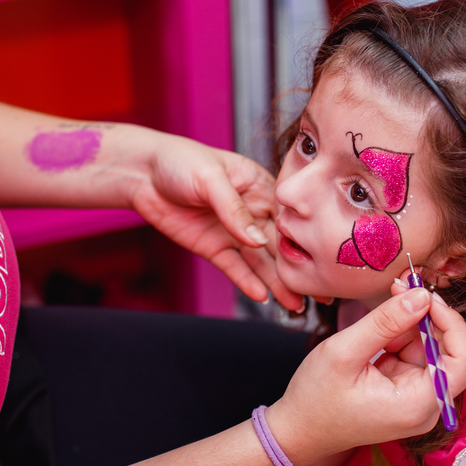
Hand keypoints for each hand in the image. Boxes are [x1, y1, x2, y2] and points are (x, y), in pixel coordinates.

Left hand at [127, 134, 303, 311]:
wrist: (142, 173)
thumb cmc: (179, 161)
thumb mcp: (211, 178)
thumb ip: (234, 210)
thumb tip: (257, 240)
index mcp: (260, 187)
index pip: (288, 217)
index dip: (306, 238)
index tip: (323, 260)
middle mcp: (252, 212)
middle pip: (279, 244)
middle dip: (298, 267)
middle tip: (320, 294)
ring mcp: (233, 233)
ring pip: (260, 262)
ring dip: (278, 282)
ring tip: (296, 304)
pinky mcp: (215, 248)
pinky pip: (235, 268)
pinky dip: (248, 282)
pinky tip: (264, 296)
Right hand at [264, 289, 465, 465]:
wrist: (297, 431)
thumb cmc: (315, 400)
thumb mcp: (344, 352)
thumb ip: (384, 322)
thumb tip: (420, 296)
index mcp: (418, 404)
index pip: (464, 360)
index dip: (452, 323)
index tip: (424, 297)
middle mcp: (426, 407)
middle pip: (450, 353)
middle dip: (428, 318)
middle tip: (400, 290)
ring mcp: (417, 401)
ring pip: (431, 351)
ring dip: (409, 327)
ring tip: (375, 318)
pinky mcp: (406, 394)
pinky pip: (414, 358)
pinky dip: (399, 339)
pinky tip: (375, 336)